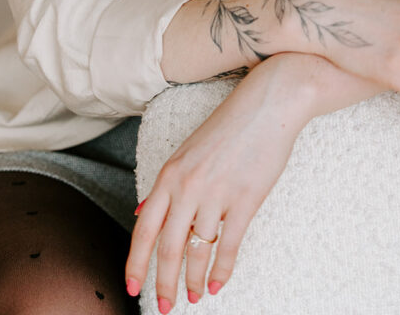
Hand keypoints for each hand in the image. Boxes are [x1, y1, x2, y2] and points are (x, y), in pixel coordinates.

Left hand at [124, 58, 309, 309]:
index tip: (132, 287)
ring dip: (193, 280)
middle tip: (163, 308)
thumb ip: (166, 184)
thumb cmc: (229, 126)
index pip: (144, 228)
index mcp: (170, 173)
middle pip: (168, 248)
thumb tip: (142, 212)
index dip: (136, 262)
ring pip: (198, 251)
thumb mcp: (187, 151)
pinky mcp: (246, 199)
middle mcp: (188, 186)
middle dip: (163, 284)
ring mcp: (217, 193)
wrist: (267, 104)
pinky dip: (221, 270)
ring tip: (192, 296)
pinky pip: (229, 245)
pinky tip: (216, 285)